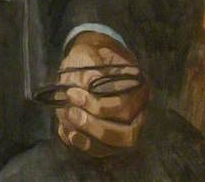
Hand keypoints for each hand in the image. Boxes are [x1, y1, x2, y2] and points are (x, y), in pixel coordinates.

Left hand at [55, 31, 148, 157]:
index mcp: (138, 88)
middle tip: (70, 112)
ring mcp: (125, 129)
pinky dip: (81, 144)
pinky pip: (99, 151)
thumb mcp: (89, 54)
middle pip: (125, 135)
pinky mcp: (111, 140)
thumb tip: (90, 83)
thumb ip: (91, 67)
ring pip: (113, 147)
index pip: (124, 108)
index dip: (98, 106)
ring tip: (66, 120)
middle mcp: (139, 114)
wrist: (88, 63)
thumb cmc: (90, 57)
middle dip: (95, 127)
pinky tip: (66, 131)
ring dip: (87, 139)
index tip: (72, 93)